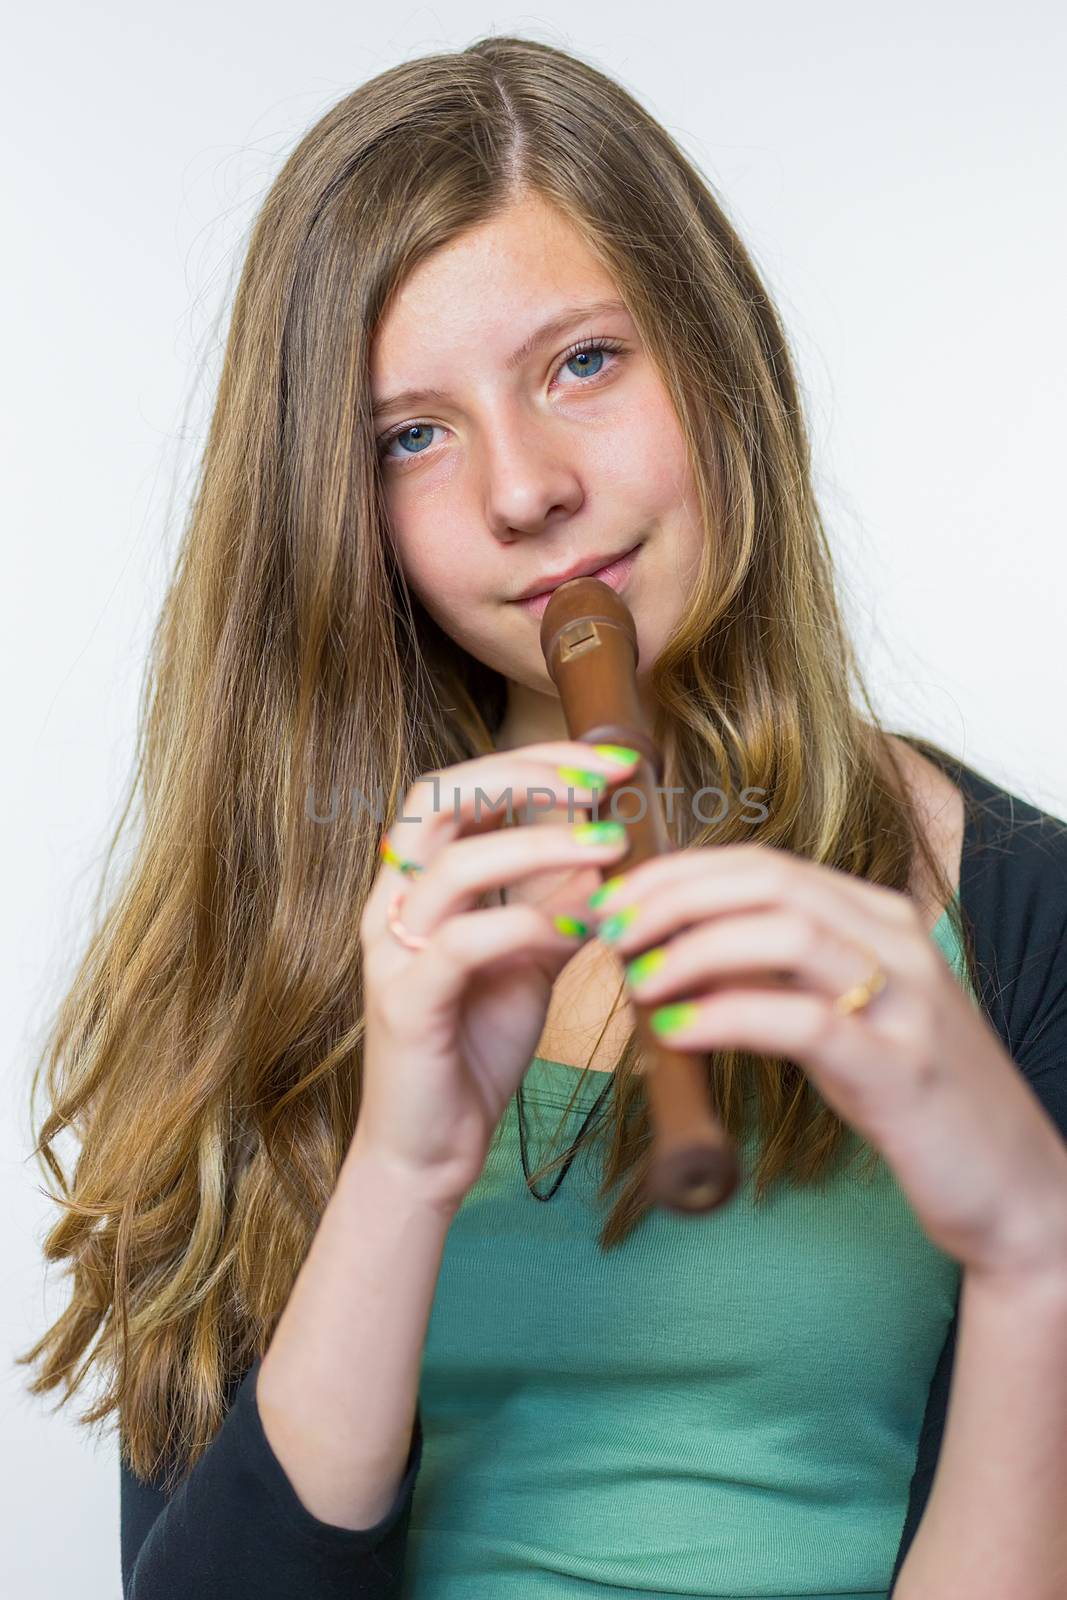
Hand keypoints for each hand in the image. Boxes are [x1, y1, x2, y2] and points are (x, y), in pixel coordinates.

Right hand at [355, 740, 638, 1209]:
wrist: (432, 1149)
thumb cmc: (476, 1045)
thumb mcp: (531, 955)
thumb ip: (557, 899)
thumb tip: (608, 842)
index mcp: (418, 882)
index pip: (459, 788)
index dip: (530, 762)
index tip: (609, 764)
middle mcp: (393, 902)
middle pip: (439, 798)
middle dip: (526, 774)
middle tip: (603, 780)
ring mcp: (391, 952)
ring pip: (453, 864)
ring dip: (540, 844)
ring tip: (609, 847)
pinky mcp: (406, 1005)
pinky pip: (459, 944)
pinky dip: (522, 925)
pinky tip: (578, 931)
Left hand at [589, 841, 1066, 1277]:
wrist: (1011, 1185)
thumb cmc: (909, 1097)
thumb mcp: (840, 1018)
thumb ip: (774, 977)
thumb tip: (676, 953)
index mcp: (879, 918)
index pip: (764, 863)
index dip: (679, 872)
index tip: (617, 899)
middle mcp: (898, 942)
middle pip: (767, 882)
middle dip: (673, 897)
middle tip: (611, 930)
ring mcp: (905, 1002)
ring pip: (785, 933)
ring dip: (692, 948)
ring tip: (637, 980)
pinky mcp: (901, 1069)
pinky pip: (801, 1020)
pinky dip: (725, 1016)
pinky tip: (674, 1031)